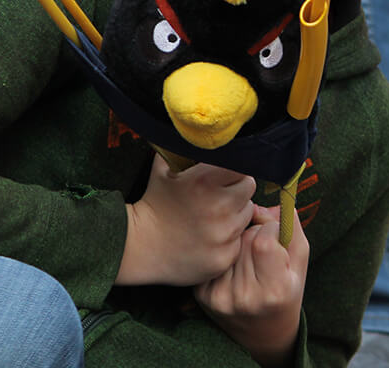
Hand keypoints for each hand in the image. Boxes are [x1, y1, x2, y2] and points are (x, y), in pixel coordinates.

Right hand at [116, 153, 255, 286]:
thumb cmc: (154, 203)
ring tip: (213, 216)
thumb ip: (184, 149)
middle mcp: (218, 207)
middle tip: (220, 194)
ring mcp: (223, 235)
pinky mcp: (224, 257)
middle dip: (236, 189)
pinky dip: (229, 237)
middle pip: (248, 189)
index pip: (242, 168)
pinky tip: (210, 235)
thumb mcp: (164, 167)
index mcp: (204, 181)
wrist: (140, 245)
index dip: (234, 170)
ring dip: (235, 213)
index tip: (225, 174)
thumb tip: (197, 131)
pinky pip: (239, 240)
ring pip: (246, 215)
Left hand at [193, 205, 308, 365]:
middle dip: (254, 234)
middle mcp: (244, 297)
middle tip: (260, 252)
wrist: (262, 333)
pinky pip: (213, 254)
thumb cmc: (285, 290)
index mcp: (274, 291)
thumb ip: (290, 226)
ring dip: (238, 242)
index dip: (269, 229)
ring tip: (247, 260)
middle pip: (244, 238)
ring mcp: (220, 297)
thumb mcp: (299, 261)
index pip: (263, 240)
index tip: (274, 237)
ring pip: (227, 243)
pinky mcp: (202, 294)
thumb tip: (262, 203)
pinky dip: (223, 254)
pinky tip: (231, 267)